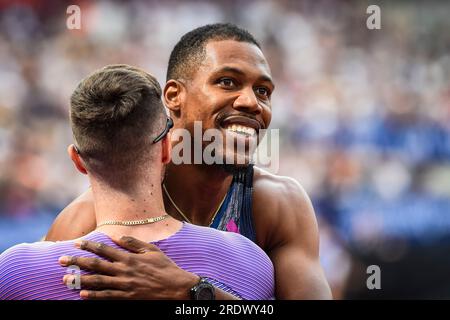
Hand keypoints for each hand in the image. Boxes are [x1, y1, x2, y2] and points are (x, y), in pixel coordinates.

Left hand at [59, 236, 199, 299]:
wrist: (176, 287)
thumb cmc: (165, 267)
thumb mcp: (152, 250)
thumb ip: (133, 243)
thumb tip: (116, 236)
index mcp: (129, 258)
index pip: (104, 250)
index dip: (89, 246)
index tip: (76, 243)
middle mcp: (124, 271)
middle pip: (96, 265)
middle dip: (77, 262)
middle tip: (61, 260)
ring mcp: (125, 285)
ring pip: (98, 282)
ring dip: (80, 280)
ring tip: (66, 279)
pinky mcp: (127, 297)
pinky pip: (107, 297)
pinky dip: (94, 296)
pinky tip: (82, 295)